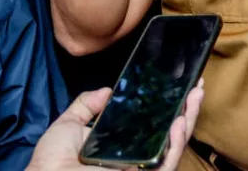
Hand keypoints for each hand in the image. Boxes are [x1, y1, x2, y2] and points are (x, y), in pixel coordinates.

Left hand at [28, 79, 204, 170]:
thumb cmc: (51, 162)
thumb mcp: (68, 125)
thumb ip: (86, 106)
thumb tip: (107, 89)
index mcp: (121, 147)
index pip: (151, 126)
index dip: (166, 107)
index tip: (178, 86)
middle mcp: (135, 159)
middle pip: (169, 134)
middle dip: (186, 110)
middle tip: (196, 86)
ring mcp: (141, 170)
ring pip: (173, 147)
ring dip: (187, 122)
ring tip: (194, 97)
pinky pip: (166, 165)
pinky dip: (175, 145)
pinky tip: (179, 123)